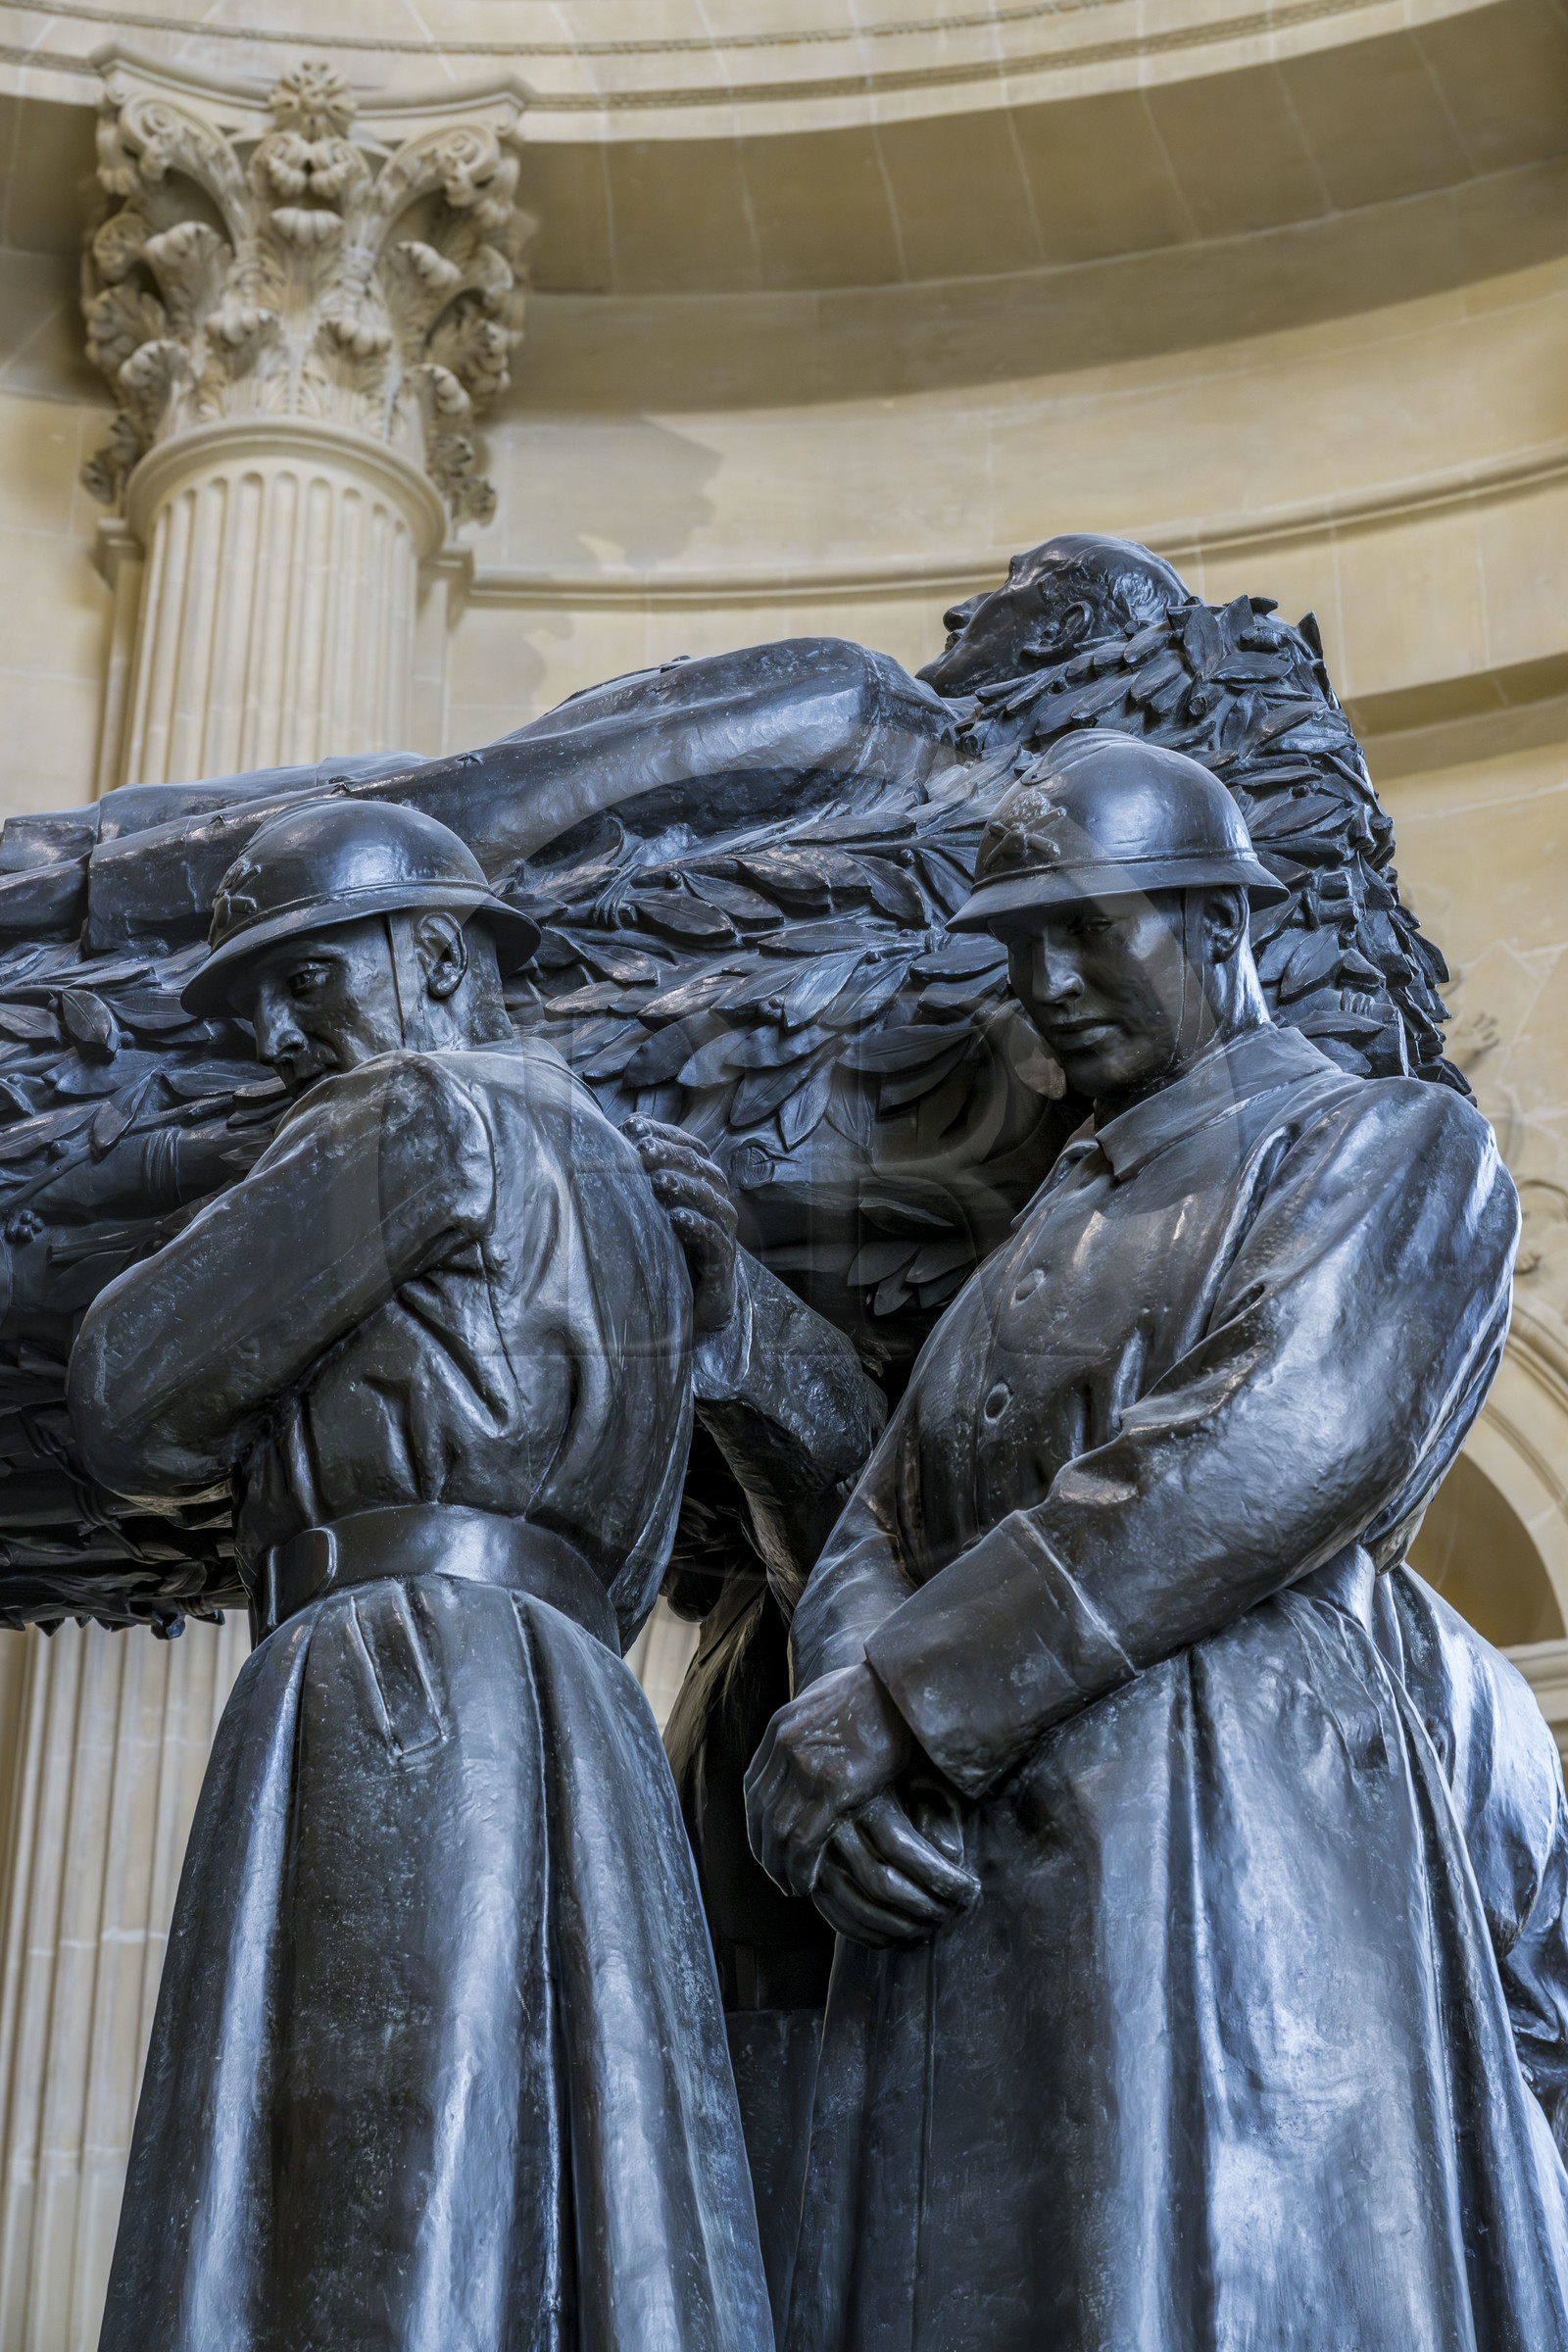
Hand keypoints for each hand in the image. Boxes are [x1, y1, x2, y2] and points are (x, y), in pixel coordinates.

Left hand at [622, 1116, 738, 1333]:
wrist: (700, 1300)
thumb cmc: (671, 1246)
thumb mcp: (652, 1208)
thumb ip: (641, 1175)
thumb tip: (618, 1133)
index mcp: (700, 1181)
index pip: (688, 1145)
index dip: (664, 1132)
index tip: (632, 1127)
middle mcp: (716, 1198)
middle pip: (701, 1165)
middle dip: (670, 1154)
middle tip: (642, 1150)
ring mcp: (723, 1228)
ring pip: (711, 1197)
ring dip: (684, 1186)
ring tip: (657, 1181)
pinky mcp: (723, 1258)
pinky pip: (715, 1236)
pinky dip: (697, 1225)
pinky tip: (675, 1220)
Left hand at [745, 1662, 977, 1947]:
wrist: (909, 1680)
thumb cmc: (881, 1691)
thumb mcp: (830, 1700)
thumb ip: (809, 1724)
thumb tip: (806, 1737)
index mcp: (781, 1725)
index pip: (754, 1786)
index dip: (757, 1823)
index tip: (766, 1846)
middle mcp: (785, 1744)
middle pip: (760, 1811)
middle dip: (765, 1849)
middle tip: (777, 1875)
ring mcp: (807, 1764)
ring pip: (778, 1831)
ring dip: (781, 1865)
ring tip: (792, 1887)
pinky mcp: (835, 1784)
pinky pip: (806, 1838)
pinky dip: (802, 1866)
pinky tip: (808, 1884)